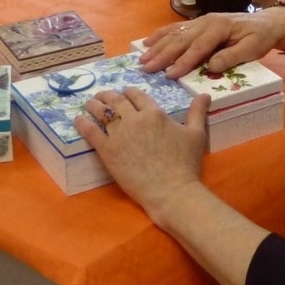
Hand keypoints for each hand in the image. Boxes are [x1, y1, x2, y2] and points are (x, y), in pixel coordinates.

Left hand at [73, 89, 209, 217]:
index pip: (137, 95)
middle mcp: (135, 119)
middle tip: (101, 96)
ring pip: (101, 111)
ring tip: (88, 104)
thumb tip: (205, 94)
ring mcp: (119, 134)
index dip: (129, 92)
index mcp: (155, 113)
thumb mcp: (196, 135)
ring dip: (93, 104)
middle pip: (116, 100)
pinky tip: (78, 119)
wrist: (171, 191)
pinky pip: (91, 132)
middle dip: (107, 95)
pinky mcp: (107, 151)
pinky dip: (83, 123)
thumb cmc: (186, 164)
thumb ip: (197, 112)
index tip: (124, 94)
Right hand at [138, 11, 284, 77]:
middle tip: (146, 68)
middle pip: (181, 39)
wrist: (267, 22)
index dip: (184, 61)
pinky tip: (148, 41)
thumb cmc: (260, 37)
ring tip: (142, 58)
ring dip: (157, 46)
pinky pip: (176, 28)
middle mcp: (207, 21)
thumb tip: (211, 67)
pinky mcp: (198, 22)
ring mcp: (201, 20)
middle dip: (163, 54)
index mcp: (220, 27)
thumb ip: (232, 56)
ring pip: (175, 33)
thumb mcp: (253, 49)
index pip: (199, 46)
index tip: (170, 74)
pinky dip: (161, 35)